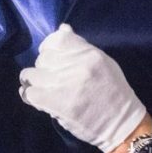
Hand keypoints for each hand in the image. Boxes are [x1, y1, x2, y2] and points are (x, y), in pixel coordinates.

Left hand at [19, 24, 146, 152]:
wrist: (121, 124)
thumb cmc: (114, 93)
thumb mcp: (103, 63)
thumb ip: (81, 47)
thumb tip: (62, 28)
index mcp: (90, 54)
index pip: (57, 39)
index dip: (48, 47)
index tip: (50, 57)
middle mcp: (77, 66)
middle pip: (43, 58)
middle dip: (43, 68)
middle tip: (49, 78)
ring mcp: (65, 84)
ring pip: (32, 75)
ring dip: (33, 82)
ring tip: (41, 89)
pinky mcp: (56, 103)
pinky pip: (30, 93)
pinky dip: (30, 96)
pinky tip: (37, 98)